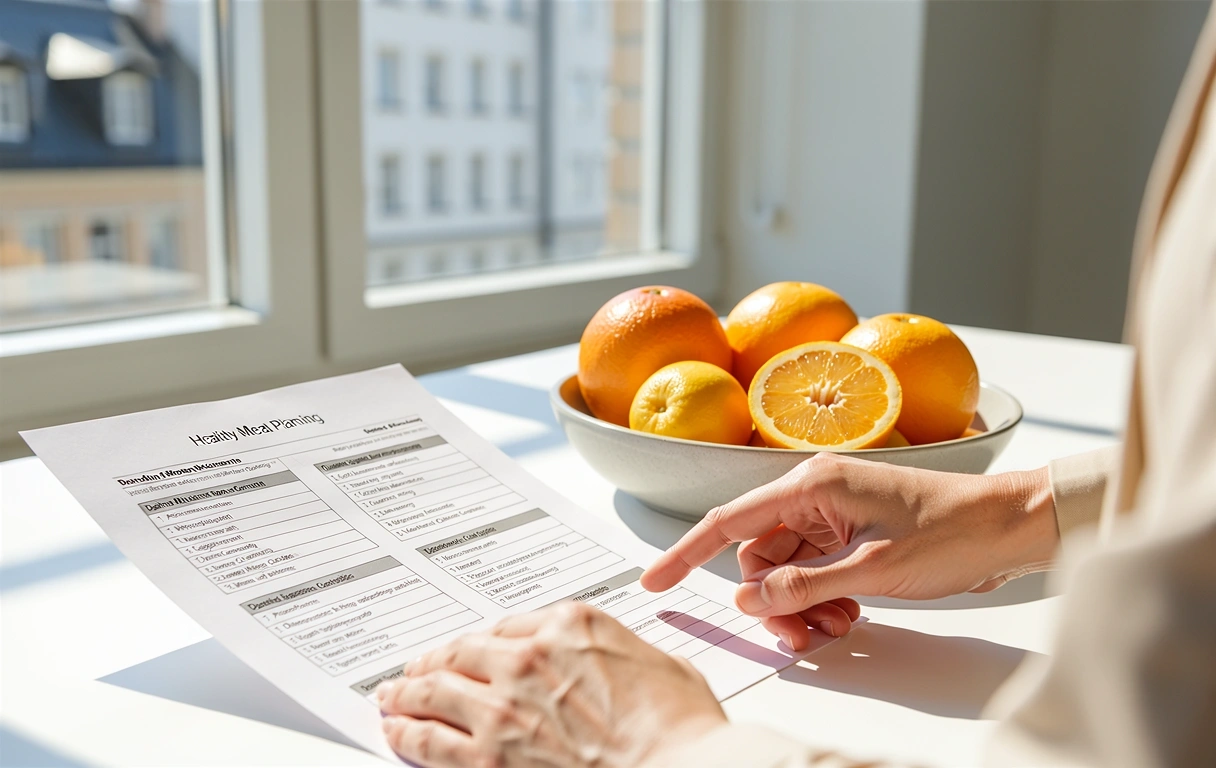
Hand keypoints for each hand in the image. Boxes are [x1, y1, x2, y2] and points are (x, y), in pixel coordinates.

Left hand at [378, 601, 726, 767]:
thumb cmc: (682, 728)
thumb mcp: (659, 663)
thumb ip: (618, 652)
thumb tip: (608, 664)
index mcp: (570, 626)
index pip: (508, 628)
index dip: (482, 643)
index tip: (471, 650)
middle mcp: (529, 658)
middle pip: (461, 653)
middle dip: (433, 661)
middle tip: (415, 669)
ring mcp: (505, 708)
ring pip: (434, 692)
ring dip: (407, 693)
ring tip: (391, 697)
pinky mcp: (490, 758)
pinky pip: (430, 742)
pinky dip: (406, 734)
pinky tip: (396, 733)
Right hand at [641, 453, 1055, 650]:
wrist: (1012, 527)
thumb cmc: (953, 532)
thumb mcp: (874, 569)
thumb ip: (805, 586)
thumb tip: (750, 601)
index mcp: (813, 484)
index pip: (729, 521)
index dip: (686, 553)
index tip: (655, 581)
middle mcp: (815, 495)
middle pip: (758, 557)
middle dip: (769, 602)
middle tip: (799, 637)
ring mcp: (833, 516)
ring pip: (785, 571)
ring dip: (799, 606)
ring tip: (836, 626)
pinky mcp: (851, 535)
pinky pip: (813, 573)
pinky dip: (821, 601)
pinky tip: (848, 615)